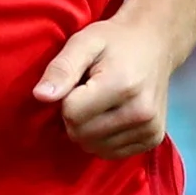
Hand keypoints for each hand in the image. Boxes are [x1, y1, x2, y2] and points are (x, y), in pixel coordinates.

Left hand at [33, 14, 182, 158]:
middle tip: (89, 93)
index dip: (67, 98)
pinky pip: (111, 153)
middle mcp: (140, 111)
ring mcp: (149, 128)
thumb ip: (62, 68)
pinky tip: (112, 116)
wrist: (155, 43)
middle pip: (81, 134)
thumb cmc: (115, 41)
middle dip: (75, 117)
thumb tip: (40, 96)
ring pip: (93, 147)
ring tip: (102, 103)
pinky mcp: (154, 139)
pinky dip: (103, 139)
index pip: (72, 114)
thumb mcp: (84, 42)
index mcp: (122, 85)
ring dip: (89, 129)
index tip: (80, 83)